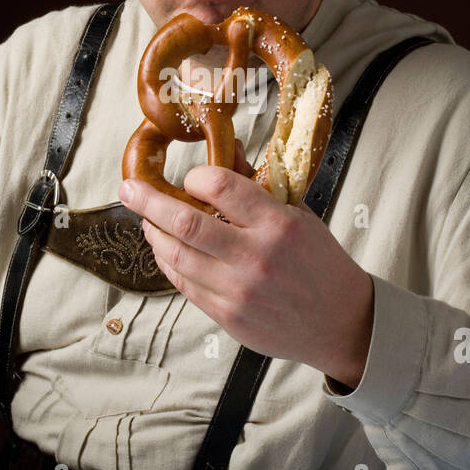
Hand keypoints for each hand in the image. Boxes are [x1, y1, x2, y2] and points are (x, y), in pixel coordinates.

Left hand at [119, 151, 373, 388]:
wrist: (341, 322)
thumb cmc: (319, 262)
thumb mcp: (298, 214)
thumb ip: (259, 184)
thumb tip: (228, 147)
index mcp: (278, 223)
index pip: (221, 186)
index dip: (195, 177)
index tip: (190, 179)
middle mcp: (255, 256)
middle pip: (185, 223)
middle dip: (148, 202)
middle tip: (129, 189)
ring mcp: (238, 290)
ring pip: (176, 256)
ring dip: (154, 234)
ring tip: (146, 220)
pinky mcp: (228, 316)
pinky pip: (184, 284)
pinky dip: (168, 262)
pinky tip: (164, 249)